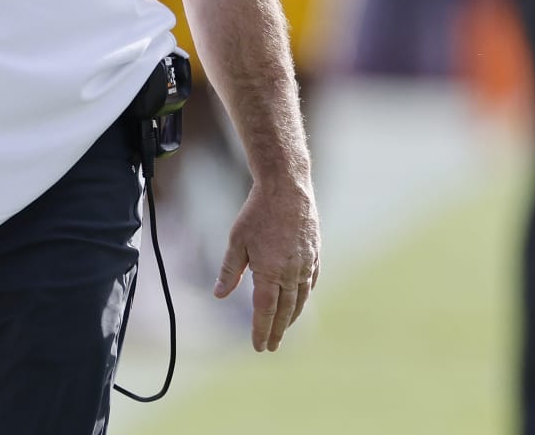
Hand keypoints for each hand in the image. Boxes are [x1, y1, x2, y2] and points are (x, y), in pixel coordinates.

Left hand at [214, 178, 321, 351]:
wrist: (287, 187)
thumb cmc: (257, 212)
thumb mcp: (237, 241)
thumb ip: (230, 271)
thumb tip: (219, 295)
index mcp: (270, 272)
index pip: (265, 310)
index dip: (261, 330)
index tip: (259, 347)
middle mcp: (291, 272)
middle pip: (285, 310)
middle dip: (277, 330)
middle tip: (271, 346)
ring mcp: (306, 263)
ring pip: (300, 298)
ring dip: (292, 317)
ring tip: (284, 329)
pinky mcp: (315, 253)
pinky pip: (311, 281)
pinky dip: (305, 295)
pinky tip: (300, 301)